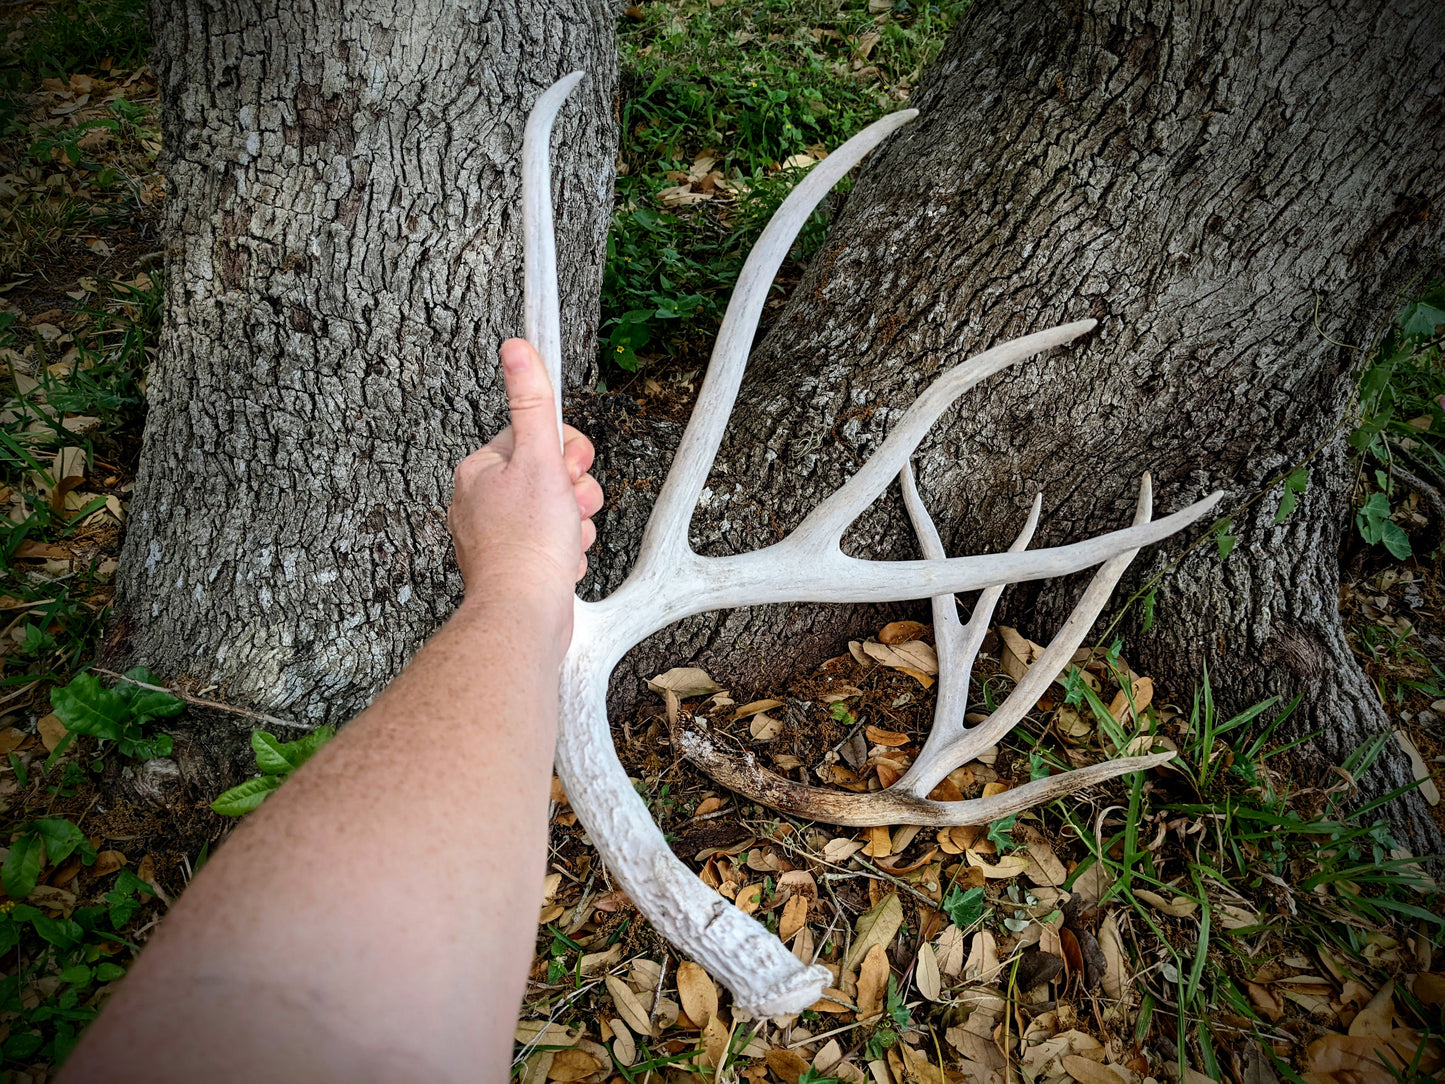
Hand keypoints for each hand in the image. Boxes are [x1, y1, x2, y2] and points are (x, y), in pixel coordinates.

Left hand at [449, 339, 602, 609]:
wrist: (524, 614)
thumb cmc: (528, 543)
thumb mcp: (540, 459)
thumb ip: (533, 402)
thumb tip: (517, 348)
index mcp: (479, 471)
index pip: (536, 437)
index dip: (565, 453)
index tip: (566, 469)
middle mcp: (480, 501)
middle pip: (549, 474)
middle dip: (573, 493)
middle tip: (567, 509)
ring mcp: (496, 536)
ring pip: (556, 511)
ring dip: (574, 524)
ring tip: (565, 541)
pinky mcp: (513, 564)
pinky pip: (553, 543)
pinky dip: (565, 551)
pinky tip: (560, 562)